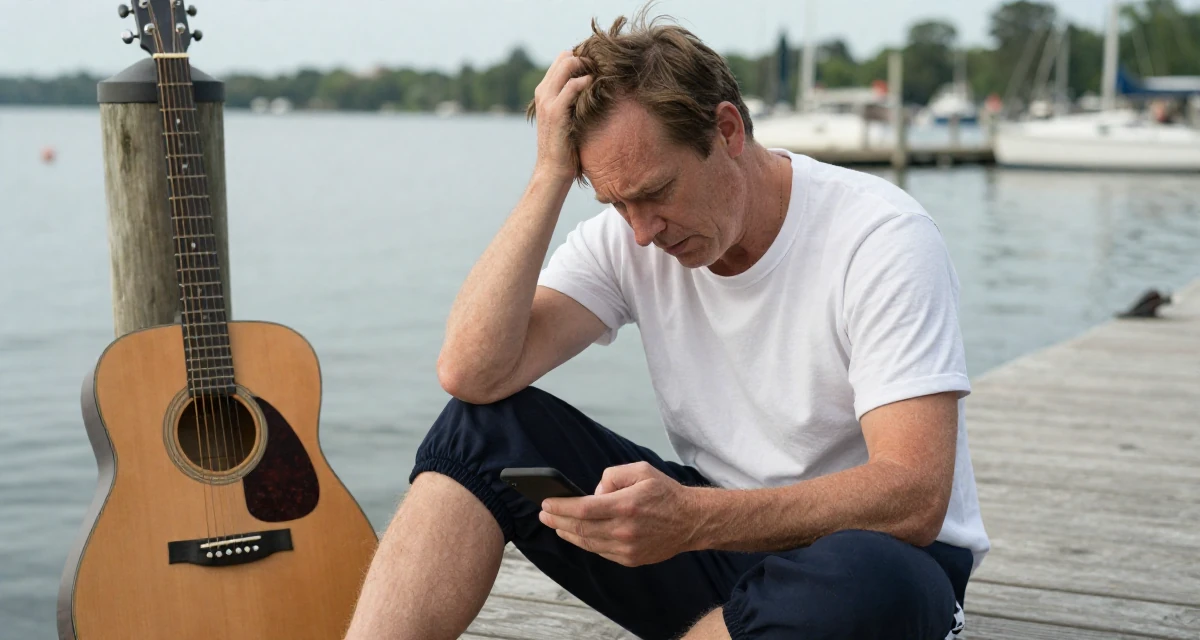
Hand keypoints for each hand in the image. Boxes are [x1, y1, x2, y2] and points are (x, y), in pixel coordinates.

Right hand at [530, 51, 592, 181]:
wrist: (552, 169)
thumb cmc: (564, 147)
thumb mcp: (566, 118)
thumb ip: (572, 101)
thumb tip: (593, 90)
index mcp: (544, 92)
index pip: (562, 60)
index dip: (581, 59)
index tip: (598, 67)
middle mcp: (542, 92)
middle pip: (564, 57)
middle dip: (586, 58)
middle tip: (604, 69)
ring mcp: (547, 100)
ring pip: (566, 65)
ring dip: (587, 66)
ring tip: (602, 75)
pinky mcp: (555, 111)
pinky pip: (571, 86)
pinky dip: (585, 82)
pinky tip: (597, 87)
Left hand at [539, 462, 704, 566]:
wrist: (691, 521)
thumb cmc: (665, 492)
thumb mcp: (640, 470)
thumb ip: (611, 476)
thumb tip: (593, 493)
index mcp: (626, 505)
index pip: (583, 509)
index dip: (560, 507)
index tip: (546, 503)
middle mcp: (625, 529)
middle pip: (580, 528)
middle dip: (557, 520)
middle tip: (544, 514)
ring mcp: (627, 548)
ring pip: (588, 543)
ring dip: (568, 533)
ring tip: (556, 524)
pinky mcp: (630, 559)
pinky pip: (600, 551)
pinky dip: (585, 542)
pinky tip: (576, 534)